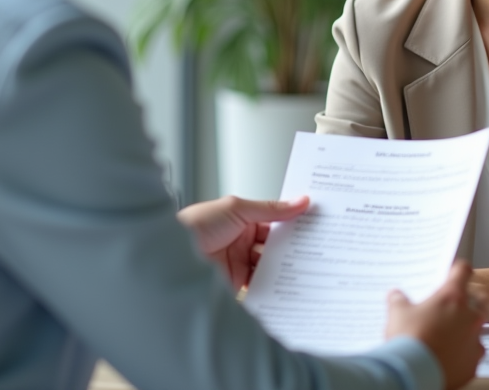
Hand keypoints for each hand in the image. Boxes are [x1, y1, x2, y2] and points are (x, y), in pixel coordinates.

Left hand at [177, 195, 308, 289]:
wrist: (169, 255)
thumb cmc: (196, 225)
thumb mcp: (237, 208)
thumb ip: (271, 209)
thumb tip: (300, 201)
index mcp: (242, 221)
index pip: (275, 223)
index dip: (294, 224)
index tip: (316, 225)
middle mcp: (241, 243)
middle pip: (275, 247)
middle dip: (294, 249)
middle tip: (318, 250)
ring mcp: (239, 264)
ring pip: (270, 267)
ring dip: (285, 269)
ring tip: (308, 269)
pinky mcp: (236, 285)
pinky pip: (260, 287)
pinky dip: (273, 288)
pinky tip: (287, 286)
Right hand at [384, 261, 486, 389]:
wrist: (414, 373)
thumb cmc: (409, 341)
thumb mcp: (397, 313)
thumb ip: (398, 300)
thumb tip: (395, 296)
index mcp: (452, 297)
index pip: (463, 272)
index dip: (459, 270)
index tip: (457, 272)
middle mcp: (469, 316)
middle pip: (480, 299)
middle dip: (471, 300)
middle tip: (456, 304)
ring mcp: (474, 339)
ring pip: (479, 328)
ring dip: (467, 327)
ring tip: (450, 333)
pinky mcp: (473, 362)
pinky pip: (474, 353)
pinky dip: (464, 352)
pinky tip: (451, 355)